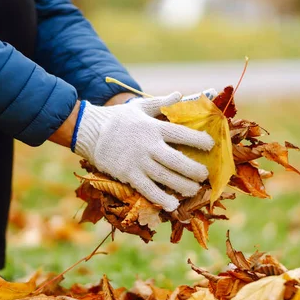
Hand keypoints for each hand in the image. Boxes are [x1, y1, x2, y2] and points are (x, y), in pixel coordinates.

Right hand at [72, 92, 214, 211]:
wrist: (89, 131)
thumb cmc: (116, 119)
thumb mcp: (139, 107)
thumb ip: (161, 103)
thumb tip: (180, 94)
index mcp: (153, 127)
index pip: (181, 134)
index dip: (198, 140)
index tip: (211, 145)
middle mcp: (149, 146)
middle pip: (177, 160)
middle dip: (194, 169)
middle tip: (205, 175)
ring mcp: (139, 162)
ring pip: (166, 177)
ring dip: (183, 185)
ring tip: (195, 190)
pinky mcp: (128, 175)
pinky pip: (148, 189)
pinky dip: (161, 198)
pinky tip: (172, 205)